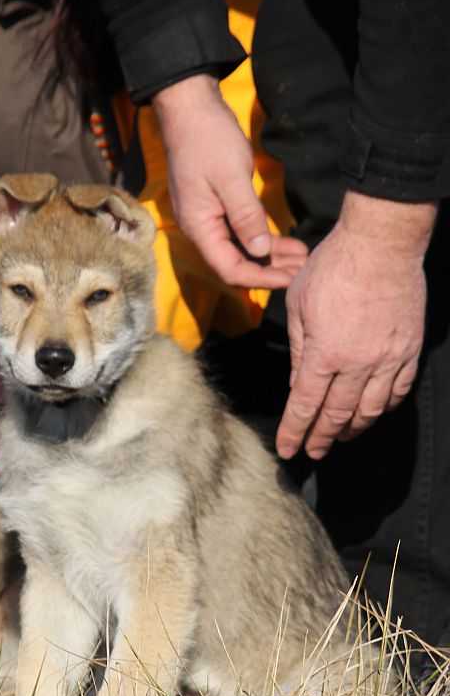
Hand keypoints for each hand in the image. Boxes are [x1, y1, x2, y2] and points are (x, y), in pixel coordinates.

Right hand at [153, 74, 307, 287]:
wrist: (190, 111)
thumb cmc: (208, 140)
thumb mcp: (231, 177)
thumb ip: (246, 216)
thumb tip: (260, 250)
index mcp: (199, 227)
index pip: (229, 269)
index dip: (260, 278)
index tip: (290, 278)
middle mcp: (201, 229)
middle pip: (235, 264)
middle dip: (269, 271)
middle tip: (303, 272)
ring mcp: (208, 219)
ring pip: (240, 250)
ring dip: (270, 257)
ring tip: (301, 259)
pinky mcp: (217, 208)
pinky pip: (240, 233)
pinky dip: (263, 239)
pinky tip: (287, 243)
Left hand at [276, 192, 435, 459]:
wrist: (381, 243)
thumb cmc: (333, 267)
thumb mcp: (299, 307)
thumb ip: (299, 352)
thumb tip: (298, 386)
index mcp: (324, 354)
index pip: (305, 407)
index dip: (294, 432)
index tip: (286, 450)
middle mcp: (358, 363)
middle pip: (337, 415)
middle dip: (322, 438)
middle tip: (313, 452)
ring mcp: (388, 358)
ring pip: (370, 409)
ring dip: (353, 429)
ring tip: (340, 438)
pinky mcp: (409, 349)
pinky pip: (398, 390)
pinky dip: (383, 407)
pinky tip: (372, 412)